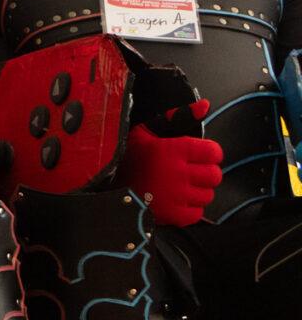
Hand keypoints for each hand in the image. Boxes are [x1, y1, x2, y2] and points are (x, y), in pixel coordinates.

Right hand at [123, 103, 222, 228]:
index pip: (214, 152)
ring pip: (207, 195)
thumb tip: (206, 105)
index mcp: (173, 149)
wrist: (104, 185)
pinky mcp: (172, 214)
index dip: (209, 153)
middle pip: (214, 176)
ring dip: (197, 192)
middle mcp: (177, 172)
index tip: (199, 155)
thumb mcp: (148, 131)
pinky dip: (190, 209)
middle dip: (205, 174)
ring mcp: (175, 195)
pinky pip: (196, 213)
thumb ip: (177, 117)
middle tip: (191, 172)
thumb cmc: (129, 156)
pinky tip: (176, 200)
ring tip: (181, 187)